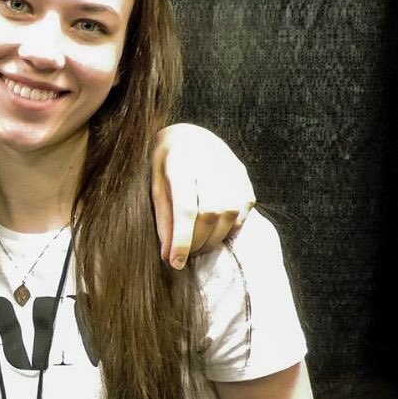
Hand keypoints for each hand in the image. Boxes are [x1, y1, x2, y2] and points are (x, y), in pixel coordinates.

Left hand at [150, 123, 254, 267]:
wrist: (188, 135)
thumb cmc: (164, 164)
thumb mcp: (154, 186)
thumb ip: (162, 219)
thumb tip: (168, 256)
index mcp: (179, 159)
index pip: (185, 206)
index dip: (182, 239)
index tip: (175, 263)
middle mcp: (208, 159)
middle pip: (211, 212)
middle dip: (198, 241)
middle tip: (185, 255)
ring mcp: (230, 165)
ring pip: (230, 213)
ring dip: (214, 238)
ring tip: (197, 246)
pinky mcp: (243, 174)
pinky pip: (242, 210)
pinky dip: (228, 228)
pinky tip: (213, 231)